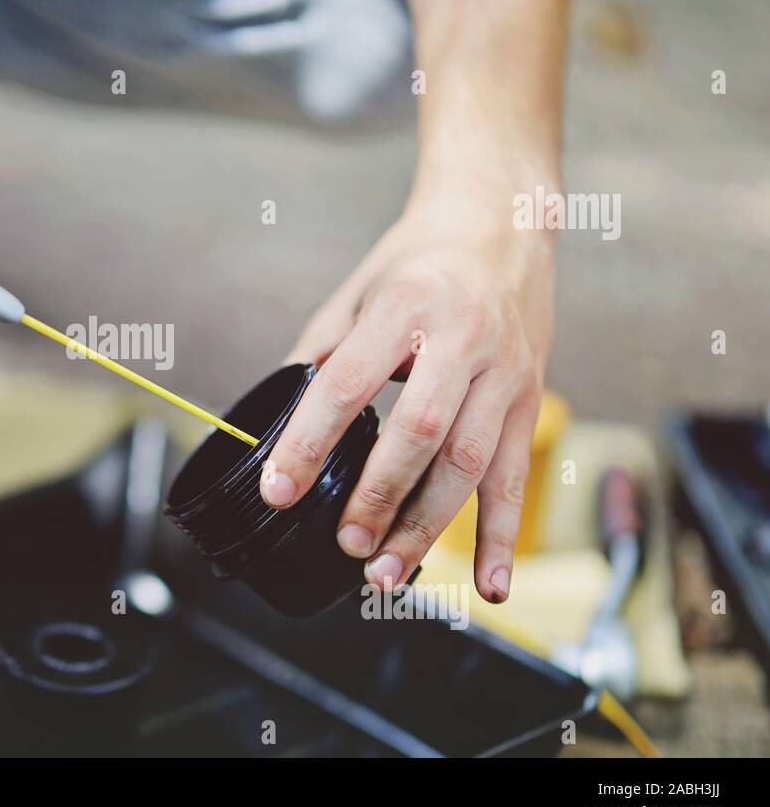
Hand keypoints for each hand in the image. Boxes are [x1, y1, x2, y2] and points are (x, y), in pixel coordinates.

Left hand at [261, 192, 555, 601]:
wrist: (503, 221)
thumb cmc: (418, 260)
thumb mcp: (357, 291)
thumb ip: (320, 354)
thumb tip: (277, 422)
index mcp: (404, 307)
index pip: (347, 384)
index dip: (309, 442)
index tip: (278, 489)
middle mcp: (461, 340)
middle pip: (420, 432)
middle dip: (378, 496)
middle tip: (345, 544)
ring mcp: (503, 373)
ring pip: (470, 463)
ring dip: (428, 526)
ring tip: (388, 572)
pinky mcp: (529, 400)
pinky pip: (515, 477)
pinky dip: (502, 537)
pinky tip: (489, 584)